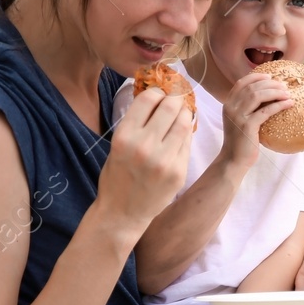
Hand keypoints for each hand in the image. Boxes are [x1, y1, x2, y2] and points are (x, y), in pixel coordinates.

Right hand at [95, 88, 192, 231]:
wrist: (122, 213)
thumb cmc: (117, 176)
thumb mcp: (118, 145)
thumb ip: (137, 123)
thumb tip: (159, 97)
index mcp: (124, 136)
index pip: (149, 99)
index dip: (157, 91)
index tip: (160, 92)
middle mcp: (145, 146)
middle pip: (170, 107)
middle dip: (175, 98)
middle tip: (176, 98)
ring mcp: (165, 161)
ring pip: (184, 122)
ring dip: (184, 113)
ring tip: (181, 113)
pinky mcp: (179, 172)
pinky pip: (187, 143)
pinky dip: (185, 134)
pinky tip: (180, 134)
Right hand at [216, 72, 294, 168]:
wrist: (233, 160)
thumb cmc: (240, 141)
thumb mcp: (239, 121)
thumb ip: (246, 108)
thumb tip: (266, 97)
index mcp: (228, 104)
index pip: (241, 83)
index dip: (256, 76)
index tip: (270, 76)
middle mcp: (231, 108)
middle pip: (252, 87)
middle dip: (270, 83)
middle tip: (283, 85)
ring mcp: (238, 117)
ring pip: (258, 95)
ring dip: (275, 92)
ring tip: (287, 93)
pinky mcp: (248, 126)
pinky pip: (266, 111)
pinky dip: (279, 105)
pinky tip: (289, 104)